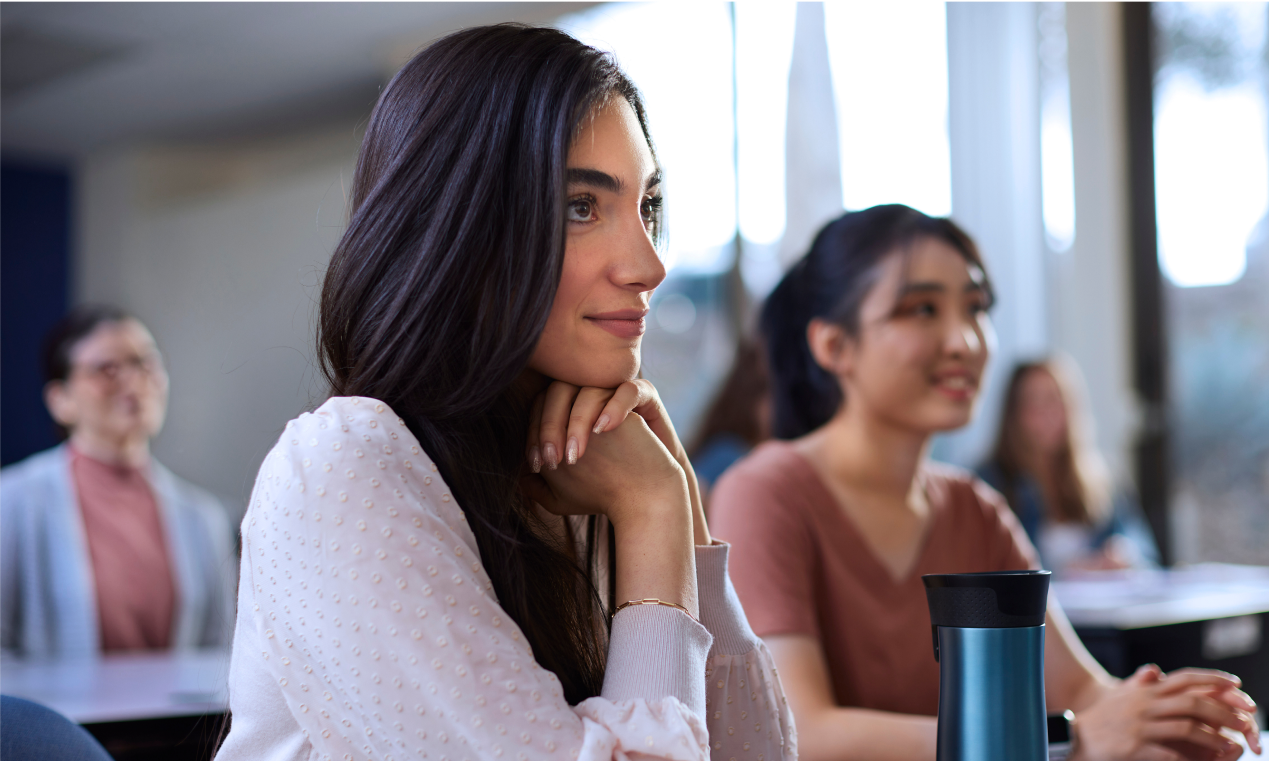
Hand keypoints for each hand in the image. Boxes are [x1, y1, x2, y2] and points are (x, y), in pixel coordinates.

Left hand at [521, 380, 698, 618]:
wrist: (645, 497)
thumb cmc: (603, 492)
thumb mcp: (563, 493)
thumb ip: (538, 485)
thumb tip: (516, 478)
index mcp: (568, 410)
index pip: (541, 405)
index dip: (535, 431)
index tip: (536, 463)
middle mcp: (589, 396)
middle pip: (559, 391)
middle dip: (550, 427)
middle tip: (553, 461)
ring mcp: (615, 393)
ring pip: (588, 389)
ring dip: (576, 421)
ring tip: (576, 455)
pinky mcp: (644, 398)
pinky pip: (627, 390)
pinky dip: (613, 407)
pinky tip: (603, 432)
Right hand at [1073, 664, 1259, 760]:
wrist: (1075, 737)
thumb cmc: (1102, 718)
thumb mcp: (1121, 696)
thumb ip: (1141, 683)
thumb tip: (1155, 670)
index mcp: (1146, 692)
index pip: (1185, 679)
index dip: (1212, 679)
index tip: (1236, 684)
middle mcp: (1145, 705)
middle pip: (1192, 703)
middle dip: (1223, 711)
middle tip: (1244, 721)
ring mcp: (1140, 726)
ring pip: (1186, 727)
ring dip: (1213, 736)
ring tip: (1231, 745)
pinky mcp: (1135, 747)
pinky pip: (1170, 753)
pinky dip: (1190, 758)